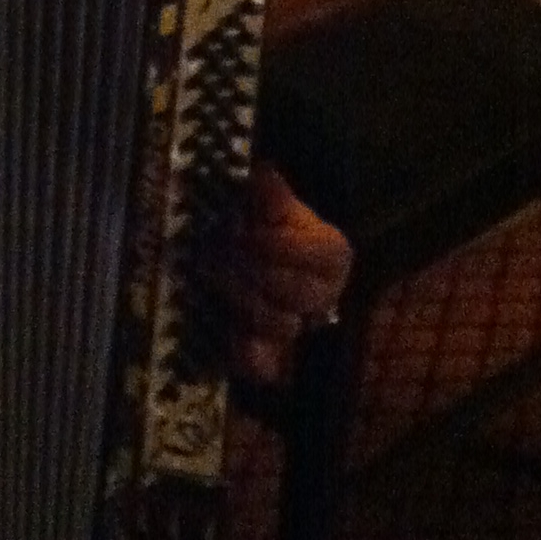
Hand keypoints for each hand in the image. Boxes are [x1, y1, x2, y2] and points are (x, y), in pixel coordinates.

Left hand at [210, 162, 353, 387]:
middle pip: (295, 293)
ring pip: (279, 325)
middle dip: (249, 270)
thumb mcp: (265, 203)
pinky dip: (249, 355)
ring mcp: (298, 326)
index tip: (237, 229)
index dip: (273, 244)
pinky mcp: (270, 352)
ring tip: (209, 271)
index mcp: (331, 256)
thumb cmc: (261, 223)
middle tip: (212, 250)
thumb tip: (264, 173)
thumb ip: (268, 195)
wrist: (253, 254)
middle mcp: (323, 295)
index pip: (313, 255)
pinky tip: (231, 337)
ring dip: (239, 296)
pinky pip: (265, 366)